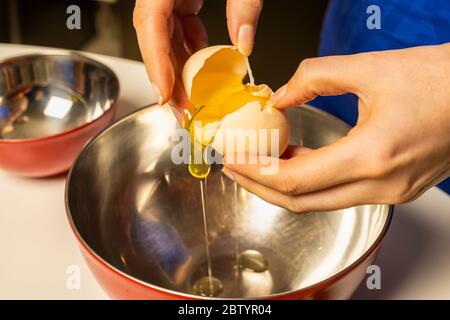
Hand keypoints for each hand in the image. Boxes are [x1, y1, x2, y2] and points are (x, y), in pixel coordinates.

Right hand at [133, 0, 262, 120]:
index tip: (164, 94)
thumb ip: (243, 5)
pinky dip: (194, 53)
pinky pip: (182, 30)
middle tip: (184, 111)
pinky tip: (207, 72)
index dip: (155, 62)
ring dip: (182, 72)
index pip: (149, 22)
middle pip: (156, 40)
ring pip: (168, 40)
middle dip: (169, 80)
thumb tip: (244, 44)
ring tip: (195, 102)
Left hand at [223, 44, 449, 212]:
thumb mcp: (369, 68)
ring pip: (320, 201)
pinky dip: (313, 181)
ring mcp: (390, 193)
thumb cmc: (442, 80)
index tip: (233, 160)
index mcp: (373, 155)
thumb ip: (314, 78)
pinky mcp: (395, 190)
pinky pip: (340, 193)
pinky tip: (297, 160)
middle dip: (260, 186)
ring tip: (260, 161)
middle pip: (301, 202)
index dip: (256, 172)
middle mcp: (382, 185)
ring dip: (285, 185)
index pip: (294, 180)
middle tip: (236, 166)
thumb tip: (280, 96)